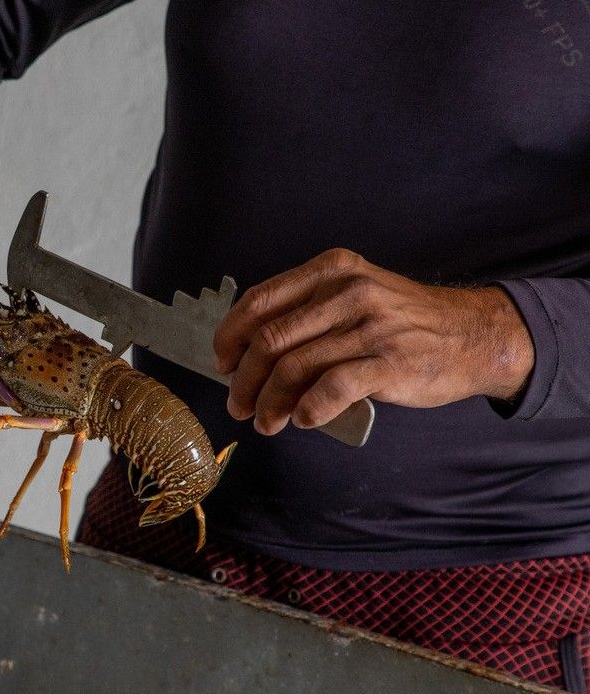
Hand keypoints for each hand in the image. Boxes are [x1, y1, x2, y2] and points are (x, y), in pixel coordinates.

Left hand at [212, 248, 534, 434]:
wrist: (473, 335)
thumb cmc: (401, 322)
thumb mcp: (354, 295)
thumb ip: (306, 313)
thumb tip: (245, 354)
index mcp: (331, 271)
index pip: (259, 301)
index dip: (229, 336)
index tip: (221, 363)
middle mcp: (348, 292)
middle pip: (269, 339)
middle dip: (244, 379)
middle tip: (238, 405)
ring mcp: (370, 327)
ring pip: (294, 367)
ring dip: (270, 403)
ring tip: (266, 423)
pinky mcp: (390, 363)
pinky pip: (331, 388)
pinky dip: (308, 409)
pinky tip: (303, 420)